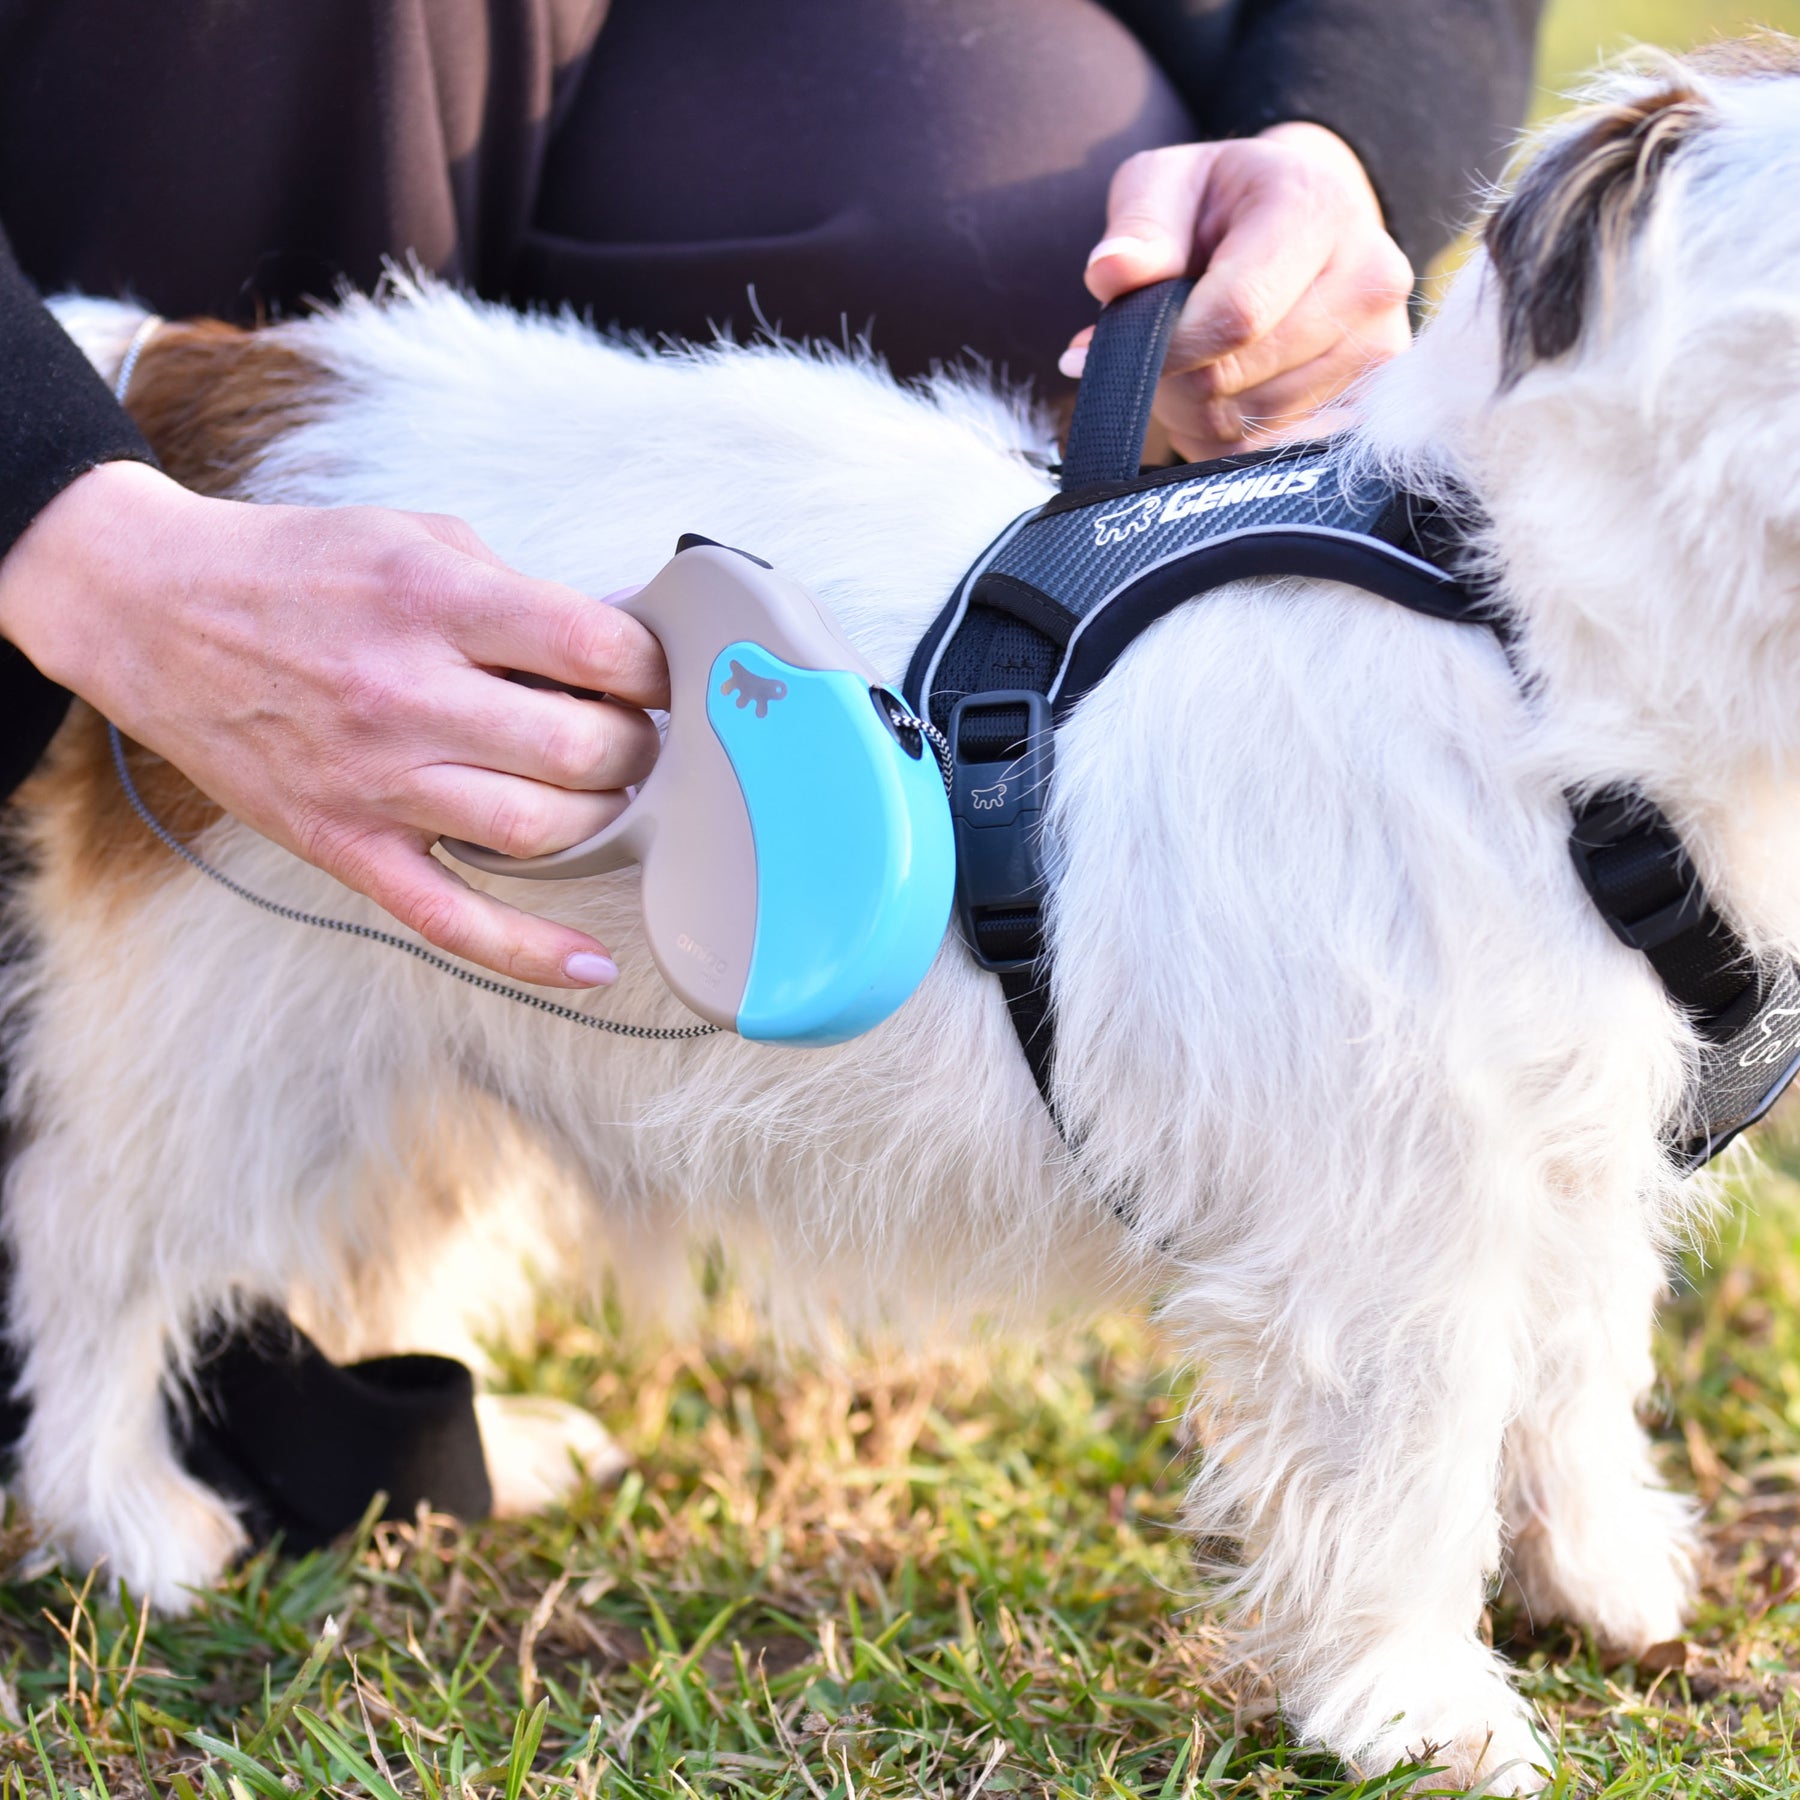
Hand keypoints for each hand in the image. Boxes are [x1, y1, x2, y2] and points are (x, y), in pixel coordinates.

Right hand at [0, 461, 668, 987]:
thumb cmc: (297, 570)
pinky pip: (454, 920)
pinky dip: (531, 953)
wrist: (152, 611)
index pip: (596, 650)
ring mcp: (376, 781)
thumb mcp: (416, 537)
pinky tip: (591, 962)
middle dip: (639, 749)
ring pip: (543, 833)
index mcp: (432, 603)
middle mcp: (407, 695)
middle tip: (638, 738)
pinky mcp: (347, 845)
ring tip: (604, 793)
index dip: (654, 670)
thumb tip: (617, 649)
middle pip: (585, 752)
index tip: (663, 678)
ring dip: (604, 821)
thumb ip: (516, 592)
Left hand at [1065, 123, 1414, 461]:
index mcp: (1317, 210)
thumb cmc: (1222, 203)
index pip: (1235, 315)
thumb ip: (1140, 226)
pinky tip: (1225, 390)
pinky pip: (1271, 452)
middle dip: (1172, 377)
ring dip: (1194, 411)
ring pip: (1248, 425)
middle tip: (1154, 349)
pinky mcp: (1371, 401)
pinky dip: (1226, 435)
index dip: (1165, 349)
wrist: (1300, 221)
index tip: (1110, 348)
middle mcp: (1369, 279)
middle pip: (1235, 378)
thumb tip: (1112, 272)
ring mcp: (1380, 347)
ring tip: (1192, 361)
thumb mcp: (1166, 184)